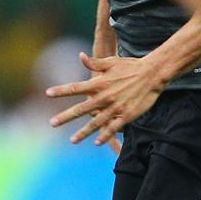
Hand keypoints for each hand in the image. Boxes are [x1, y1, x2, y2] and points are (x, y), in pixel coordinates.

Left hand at [45, 52, 164, 147]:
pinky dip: (105, 136)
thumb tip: (80, 56)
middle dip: (65, 117)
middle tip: (52, 123)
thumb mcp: (111, 62)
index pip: (75, 87)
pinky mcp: (126, 115)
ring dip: (83, 133)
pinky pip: (113, 128)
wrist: (153, 74)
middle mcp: (104, 96)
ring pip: (95, 123)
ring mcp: (115, 107)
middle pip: (81, 109)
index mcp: (98, 83)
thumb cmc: (131, 66)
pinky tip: (97, 142)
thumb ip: (94, 63)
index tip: (47, 94)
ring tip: (72, 140)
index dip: (61, 91)